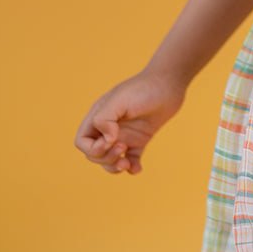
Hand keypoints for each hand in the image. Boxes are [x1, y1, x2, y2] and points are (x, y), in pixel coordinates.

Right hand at [73, 68, 187, 174]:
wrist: (170, 83)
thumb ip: (104, 119)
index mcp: (99, 117)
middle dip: (105, 158)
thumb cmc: (143, 89)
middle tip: (123, 147)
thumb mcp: (119, 100)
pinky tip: (137, 168)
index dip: (92, 148)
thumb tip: (107, 140)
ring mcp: (125, 134)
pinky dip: (132, 167)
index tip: (110, 141)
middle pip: (95, 154)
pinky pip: (131, 159)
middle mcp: (109, 127)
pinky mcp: (141, 139)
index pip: (82, 141)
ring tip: (127, 164)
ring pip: (110, 160)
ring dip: (114, 167)